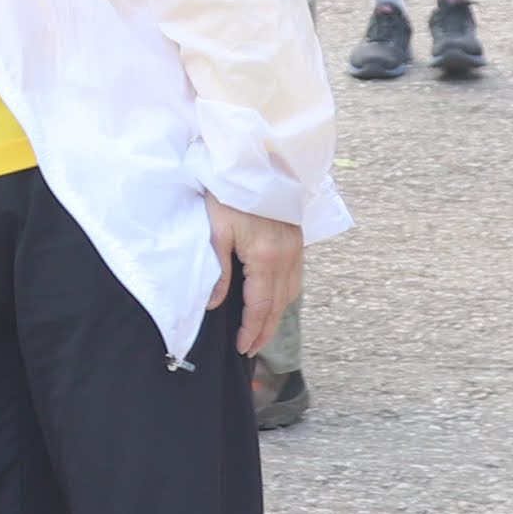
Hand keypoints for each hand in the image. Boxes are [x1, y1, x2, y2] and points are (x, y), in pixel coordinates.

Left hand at [204, 206, 301, 365]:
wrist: (255, 163)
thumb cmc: (230, 193)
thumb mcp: (217, 231)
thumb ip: (219, 270)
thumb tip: (215, 304)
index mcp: (266, 257)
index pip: (260, 305)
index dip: (251, 330)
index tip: (242, 348)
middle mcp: (287, 257)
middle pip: (278, 305)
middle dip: (265, 330)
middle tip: (251, 350)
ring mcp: (295, 248)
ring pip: (290, 293)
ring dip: (276, 316)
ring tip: (261, 332)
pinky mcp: (297, 240)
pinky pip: (295, 277)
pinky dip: (285, 296)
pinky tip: (275, 301)